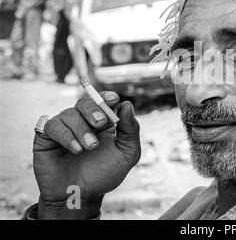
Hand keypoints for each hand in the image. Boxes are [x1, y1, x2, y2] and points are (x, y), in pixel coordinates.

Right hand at [32, 91, 140, 218]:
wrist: (80, 196)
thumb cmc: (104, 174)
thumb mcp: (126, 154)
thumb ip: (130, 130)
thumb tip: (127, 104)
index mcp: (103, 122)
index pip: (104, 101)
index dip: (107, 97)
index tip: (113, 99)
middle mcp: (82, 121)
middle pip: (85, 102)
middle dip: (94, 109)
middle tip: (101, 122)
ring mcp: (64, 127)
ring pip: (69, 114)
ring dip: (81, 129)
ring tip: (89, 147)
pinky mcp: (46, 137)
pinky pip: (52, 125)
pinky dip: (65, 135)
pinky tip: (75, 149)